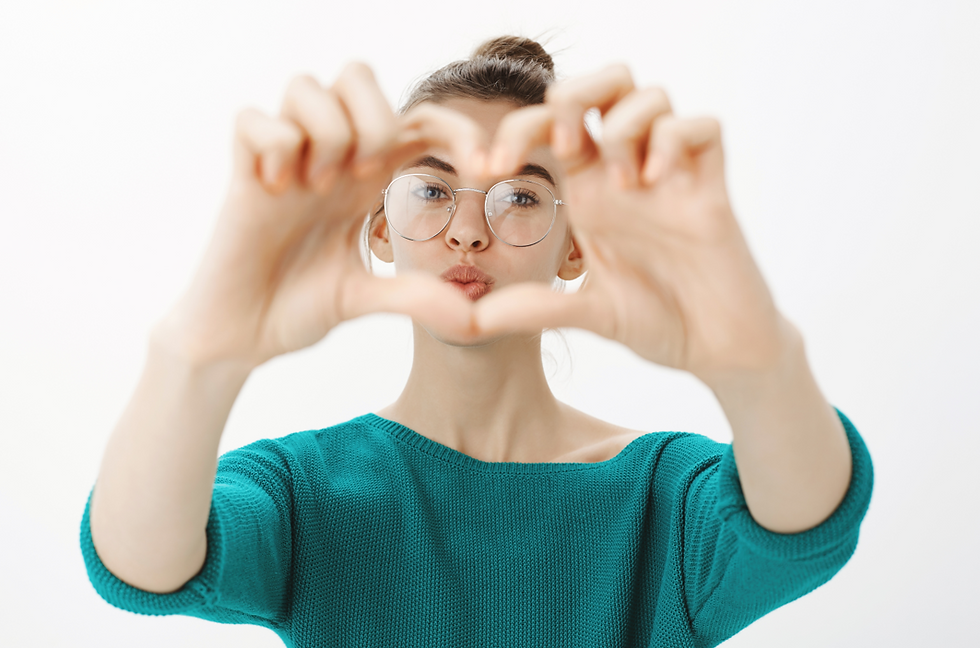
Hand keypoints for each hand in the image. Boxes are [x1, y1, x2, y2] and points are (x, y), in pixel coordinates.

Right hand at [156, 63, 487, 367]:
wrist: (240, 336)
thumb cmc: (297, 308)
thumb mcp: (365, 298)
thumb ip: (415, 297)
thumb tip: (473, 318)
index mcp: (365, 179)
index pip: (418, 121)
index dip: (458, 131)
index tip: (486, 171)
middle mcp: (328, 159)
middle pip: (359, 74)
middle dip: (376, 118)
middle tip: (366, 176)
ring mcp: (284, 161)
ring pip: (308, 86)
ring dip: (326, 135)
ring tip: (316, 188)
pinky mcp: (241, 173)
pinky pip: (255, 119)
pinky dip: (274, 148)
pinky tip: (275, 190)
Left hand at [475, 64, 791, 382]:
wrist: (716, 349)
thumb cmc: (657, 321)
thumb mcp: (585, 315)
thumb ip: (532, 309)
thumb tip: (469, 321)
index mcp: (590, 192)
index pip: (549, 127)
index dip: (514, 130)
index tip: (490, 169)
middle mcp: (626, 174)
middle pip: (602, 86)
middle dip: (572, 96)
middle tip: (563, 149)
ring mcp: (672, 178)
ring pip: (650, 95)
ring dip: (623, 126)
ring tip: (622, 184)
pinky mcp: (712, 190)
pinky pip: (702, 127)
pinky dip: (674, 141)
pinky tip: (657, 182)